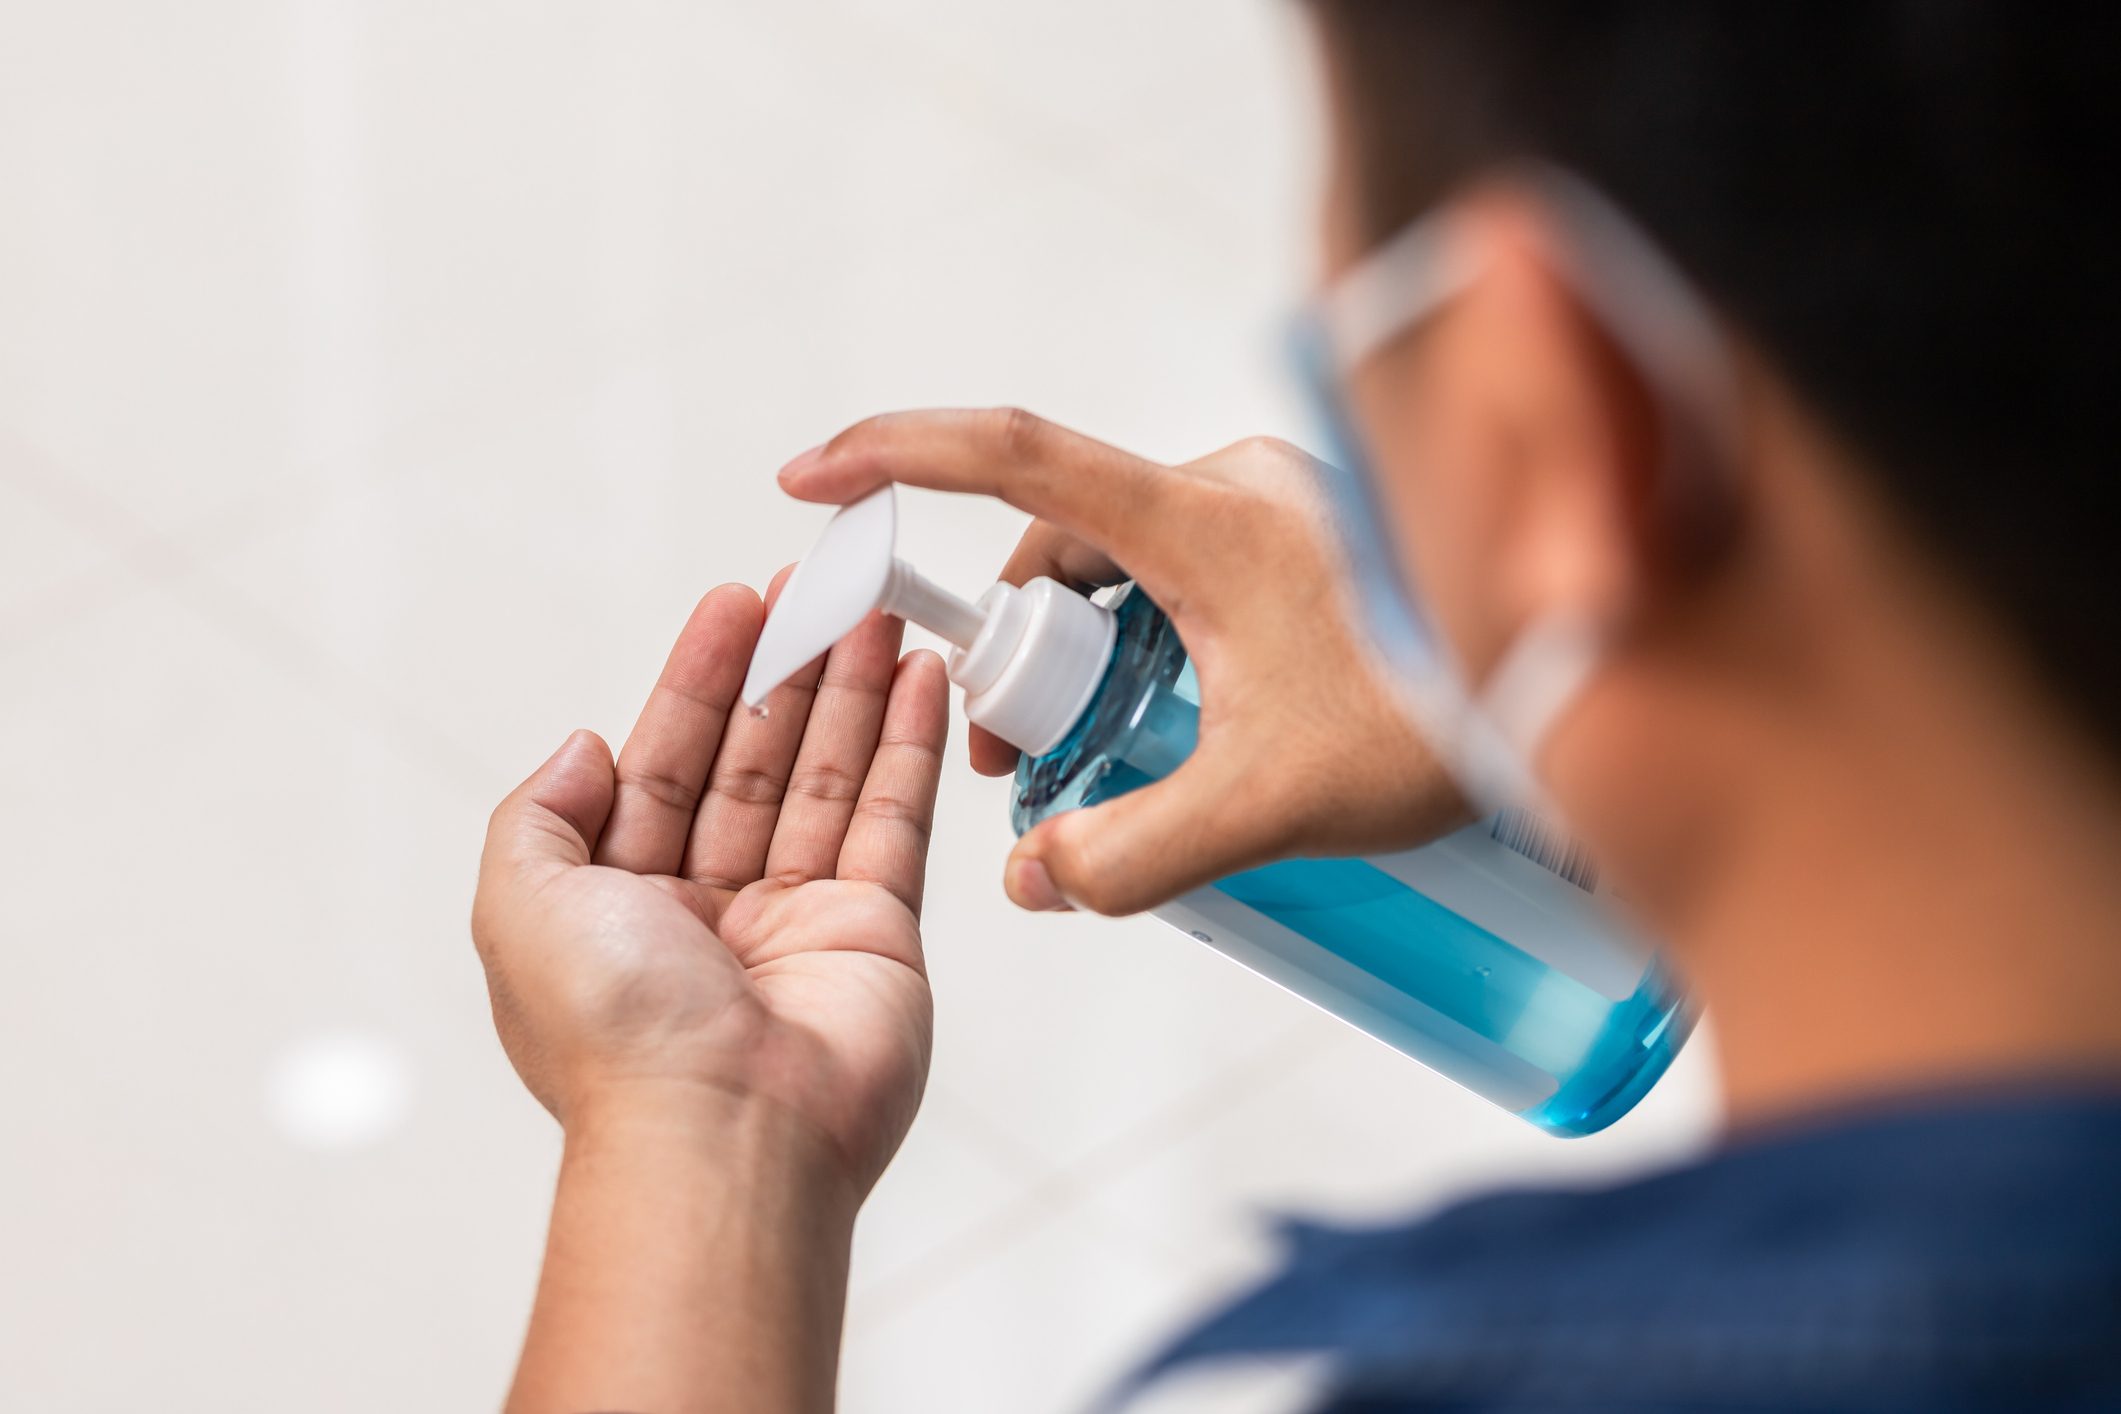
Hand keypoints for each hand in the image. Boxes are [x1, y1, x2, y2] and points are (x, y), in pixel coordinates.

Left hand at [472, 580, 947, 1192]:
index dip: (701, 677)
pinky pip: (892, 818)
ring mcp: (799, 920)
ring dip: (852, 689)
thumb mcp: (519, 902)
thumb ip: (540, 813)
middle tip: (822, 586)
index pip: (667, 763)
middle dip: (787, 668)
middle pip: (755, 760)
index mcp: (621, 905)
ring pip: (827, 777)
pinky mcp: (876, 934)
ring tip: (879, 608)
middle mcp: (710, 910)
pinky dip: (906, 745)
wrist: (723, 1135)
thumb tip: (584, 748)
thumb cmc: (616, 1035)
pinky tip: (915, 677)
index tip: (738, 602)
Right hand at [778, 410, 1464, 916]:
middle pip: (1061, 546)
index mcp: (1201, 514)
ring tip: (1101, 770)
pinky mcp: (1307, 541)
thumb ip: (1135, 851)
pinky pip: (1186, 575)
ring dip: (1089, 658)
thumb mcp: (1269, 801)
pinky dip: (1152, 645)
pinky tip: (1183, 732)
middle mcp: (1229, 486)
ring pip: (1126, 567)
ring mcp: (1273, 508)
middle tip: (1016, 771)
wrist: (1587, 687)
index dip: (894, 456)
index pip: (1012, 455)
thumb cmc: (1443, 719)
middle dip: (1017, 653)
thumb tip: (1037, 882)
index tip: (809, 481)